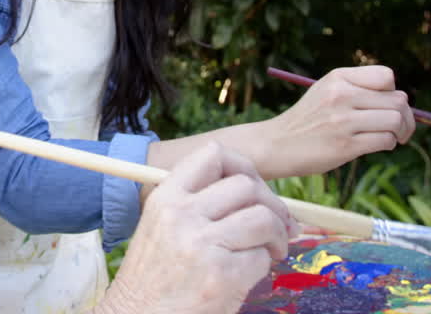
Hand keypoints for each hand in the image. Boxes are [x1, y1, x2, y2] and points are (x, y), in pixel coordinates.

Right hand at [98, 143, 296, 313]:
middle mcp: (182, 214)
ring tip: (272, 249)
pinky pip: (262, 257)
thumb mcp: (161, 225)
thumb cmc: (154, 277)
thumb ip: (196, 202)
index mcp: (165, 197)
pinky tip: (249, 274)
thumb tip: (254, 189)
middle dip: (272, 204)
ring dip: (277, 235)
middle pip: (247, 186)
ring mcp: (201, 244)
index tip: (253, 188)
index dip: (244, 168)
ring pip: (263, 218)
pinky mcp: (222, 276)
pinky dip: (264, 265)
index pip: (214, 154)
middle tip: (277, 225)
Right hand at [258, 65, 415, 176]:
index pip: (386, 76)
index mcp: (338, 78)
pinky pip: (385, 141)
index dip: (393, 91)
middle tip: (401, 128)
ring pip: (395, 121)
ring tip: (392, 138)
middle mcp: (341, 95)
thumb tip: (402, 101)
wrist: (276, 144)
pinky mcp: (345, 145)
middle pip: (398, 100)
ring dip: (400, 132)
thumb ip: (358, 89)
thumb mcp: (326, 92)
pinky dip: (388, 145)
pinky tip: (376, 145)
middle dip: (406, 116)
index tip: (386, 104)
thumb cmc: (307, 120)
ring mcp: (343, 120)